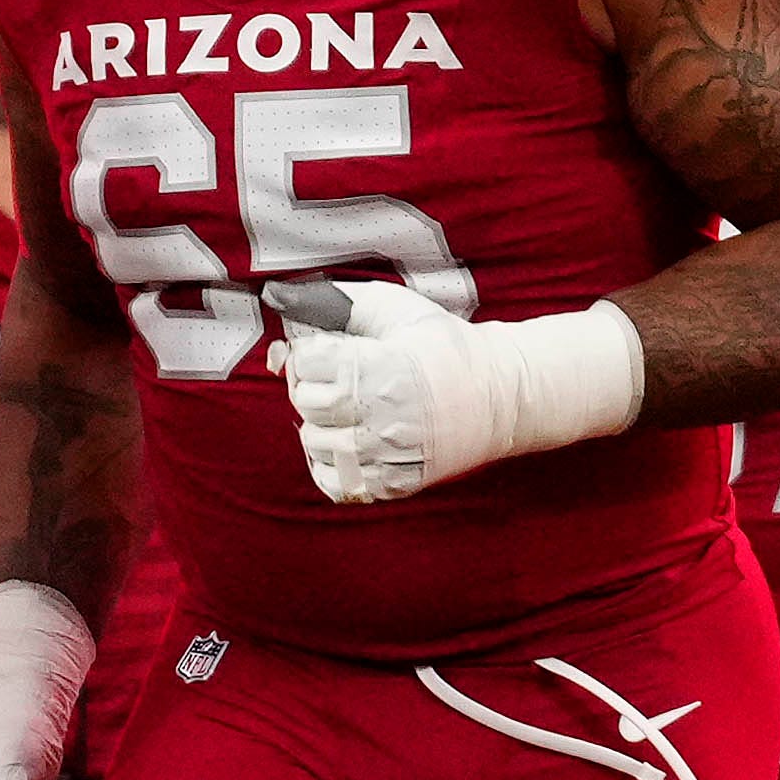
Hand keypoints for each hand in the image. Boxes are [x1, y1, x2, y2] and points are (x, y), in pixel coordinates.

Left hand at [261, 277, 641, 507]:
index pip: (305, 362)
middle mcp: (376, 413)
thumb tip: (279, 297)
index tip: (332, 350)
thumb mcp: (396, 309)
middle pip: (306, 403)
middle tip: (342, 380)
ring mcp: (384, 454)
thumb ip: (337, 301)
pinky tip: (350, 443)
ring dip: (323, 425)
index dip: (312, 353)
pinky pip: (335, 483)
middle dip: (316, 387)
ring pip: (315, 444)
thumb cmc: (443, 346)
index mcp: (375, 366)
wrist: (500, 394)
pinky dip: (331, 465)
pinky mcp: (393, 482)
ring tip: (351, 411)